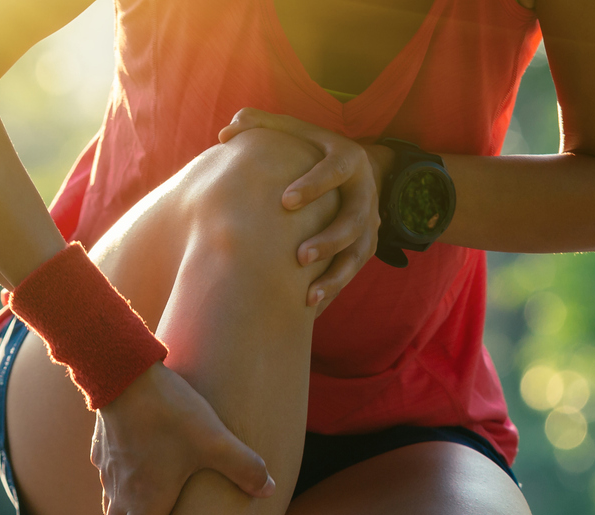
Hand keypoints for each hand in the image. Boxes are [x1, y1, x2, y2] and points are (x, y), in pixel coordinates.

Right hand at [91, 363, 272, 514]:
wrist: (121, 371)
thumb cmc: (169, 412)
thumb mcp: (215, 440)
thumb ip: (244, 467)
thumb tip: (269, 488)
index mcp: (147, 504)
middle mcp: (122, 496)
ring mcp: (109, 474)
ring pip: (110, 514)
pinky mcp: (103, 451)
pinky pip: (108, 483)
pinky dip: (118, 494)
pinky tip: (133, 482)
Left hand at [217, 108, 389, 308]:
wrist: (356, 170)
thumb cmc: (312, 150)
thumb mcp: (295, 131)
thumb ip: (262, 125)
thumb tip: (225, 132)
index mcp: (347, 159)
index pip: (335, 170)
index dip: (313, 185)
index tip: (285, 202)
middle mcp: (365, 191)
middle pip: (355, 219)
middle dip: (330, 239)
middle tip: (300, 257)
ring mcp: (369, 222)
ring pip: (358, 253)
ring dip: (336, 275)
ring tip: (308, 296)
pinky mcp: (366, 246)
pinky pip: (352, 273)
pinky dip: (332, 290)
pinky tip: (309, 309)